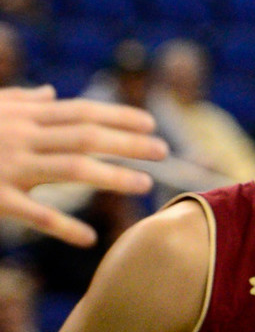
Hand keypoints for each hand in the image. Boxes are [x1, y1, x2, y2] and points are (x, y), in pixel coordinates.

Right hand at [0, 86, 165, 244]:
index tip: (151, 123)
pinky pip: (36, 215)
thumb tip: (50, 92)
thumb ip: (21, 100)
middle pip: (86, 137)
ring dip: (113, 177)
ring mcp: (9, 168)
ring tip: (145, 184)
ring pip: (71, 169)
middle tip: (163, 151)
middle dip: (128, 143)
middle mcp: (22, 138)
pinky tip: (89, 239)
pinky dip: (64, 227)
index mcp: (24, 117)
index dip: (119, 116)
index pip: (81, 112)